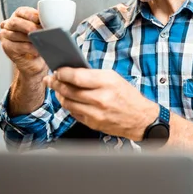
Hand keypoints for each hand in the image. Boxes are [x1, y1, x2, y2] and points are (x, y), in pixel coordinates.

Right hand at [0, 7, 46, 76]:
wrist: (37, 62)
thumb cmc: (41, 42)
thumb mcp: (42, 30)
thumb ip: (42, 22)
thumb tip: (50, 18)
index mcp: (18, 16)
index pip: (21, 11)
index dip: (31, 15)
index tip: (41, 19)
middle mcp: (8, 24)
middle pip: (15, 22)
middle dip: (30, 26)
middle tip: (41, 31)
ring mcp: (5, 36)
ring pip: (16, 35)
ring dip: (30, 38)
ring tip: (42, 41)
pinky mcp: (7, 47)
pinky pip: (18, 46)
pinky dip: (29, 48)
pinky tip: (37, 50)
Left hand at [43, 68, 157, 140]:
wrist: (141, 119)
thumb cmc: (128, 97)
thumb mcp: (115, 79)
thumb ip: (94, 76)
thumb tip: (72, 72)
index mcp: (107, 82)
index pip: (77, 76)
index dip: (63, 73)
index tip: (57, 70)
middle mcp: (101, 98)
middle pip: (68, 90)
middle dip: (56, 83)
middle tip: (51, 79)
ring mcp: (96, 113)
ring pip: (67, 102)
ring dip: (59, 95)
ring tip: (58, 90)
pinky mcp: (93, 123)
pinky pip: (74, 113)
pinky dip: (69, 105)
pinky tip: (69, 100)